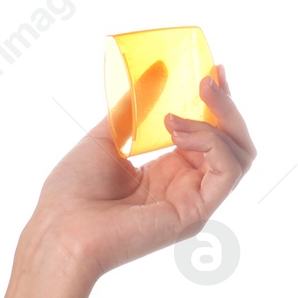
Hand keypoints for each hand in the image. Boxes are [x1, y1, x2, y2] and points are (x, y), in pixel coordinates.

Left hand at [27, 64, 255, 285]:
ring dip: (216, 123)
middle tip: (209, 79)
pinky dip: (211, 143)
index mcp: (167, 171)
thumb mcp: (105, 138)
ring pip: (239, 155)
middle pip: (233, 142)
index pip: (210, 134)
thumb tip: (154, 70)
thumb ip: (132, 110)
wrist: (59, 228)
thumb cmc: (72, 192)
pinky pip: (227, 171)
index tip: (213, 71)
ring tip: (174, 117)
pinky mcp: (195, 211)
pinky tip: (178, 132)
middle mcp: (186, 185)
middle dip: (225, 107)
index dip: (215, 103)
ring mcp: (194, 200)